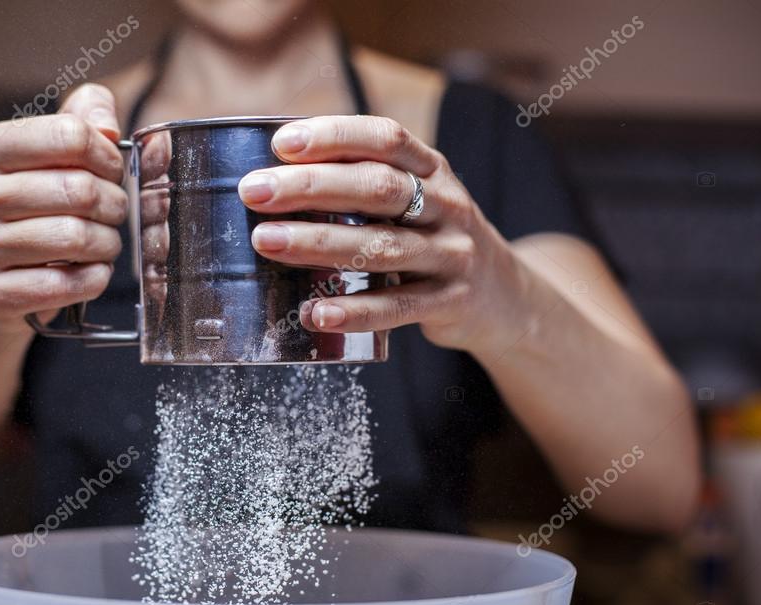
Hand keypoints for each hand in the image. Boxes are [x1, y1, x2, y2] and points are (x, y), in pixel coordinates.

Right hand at [0, 84, 127, 332]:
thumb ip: (85, 118)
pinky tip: (91, 272)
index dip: (108, 156)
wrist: (2, 276)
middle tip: (113, 213)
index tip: (112, 171)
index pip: (69, 135)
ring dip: (107, 243)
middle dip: (114, 204)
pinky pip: (64, 284)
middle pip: (79, 189)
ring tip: (103, 243)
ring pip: (76, 238)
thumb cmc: (38, 206)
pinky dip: (94, 279)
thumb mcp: (55, 153)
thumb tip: (107, 124)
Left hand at [238, 116, 526, 351]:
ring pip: (382, 246)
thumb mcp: (415, 201)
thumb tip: (275, 174)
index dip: (335, 135)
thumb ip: (363, 186)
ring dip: (318, 243)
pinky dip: (353, 311)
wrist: (506, 297)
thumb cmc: (433, 240)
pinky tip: (314, 312)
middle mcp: (447, 206)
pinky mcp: (451, 303)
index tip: (281, 143)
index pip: (387, 138)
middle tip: (254, 192)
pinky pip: (397, 307)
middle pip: (377, 188)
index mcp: (433, 170)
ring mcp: (452, 255)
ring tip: (265, 242)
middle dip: (310, 187)